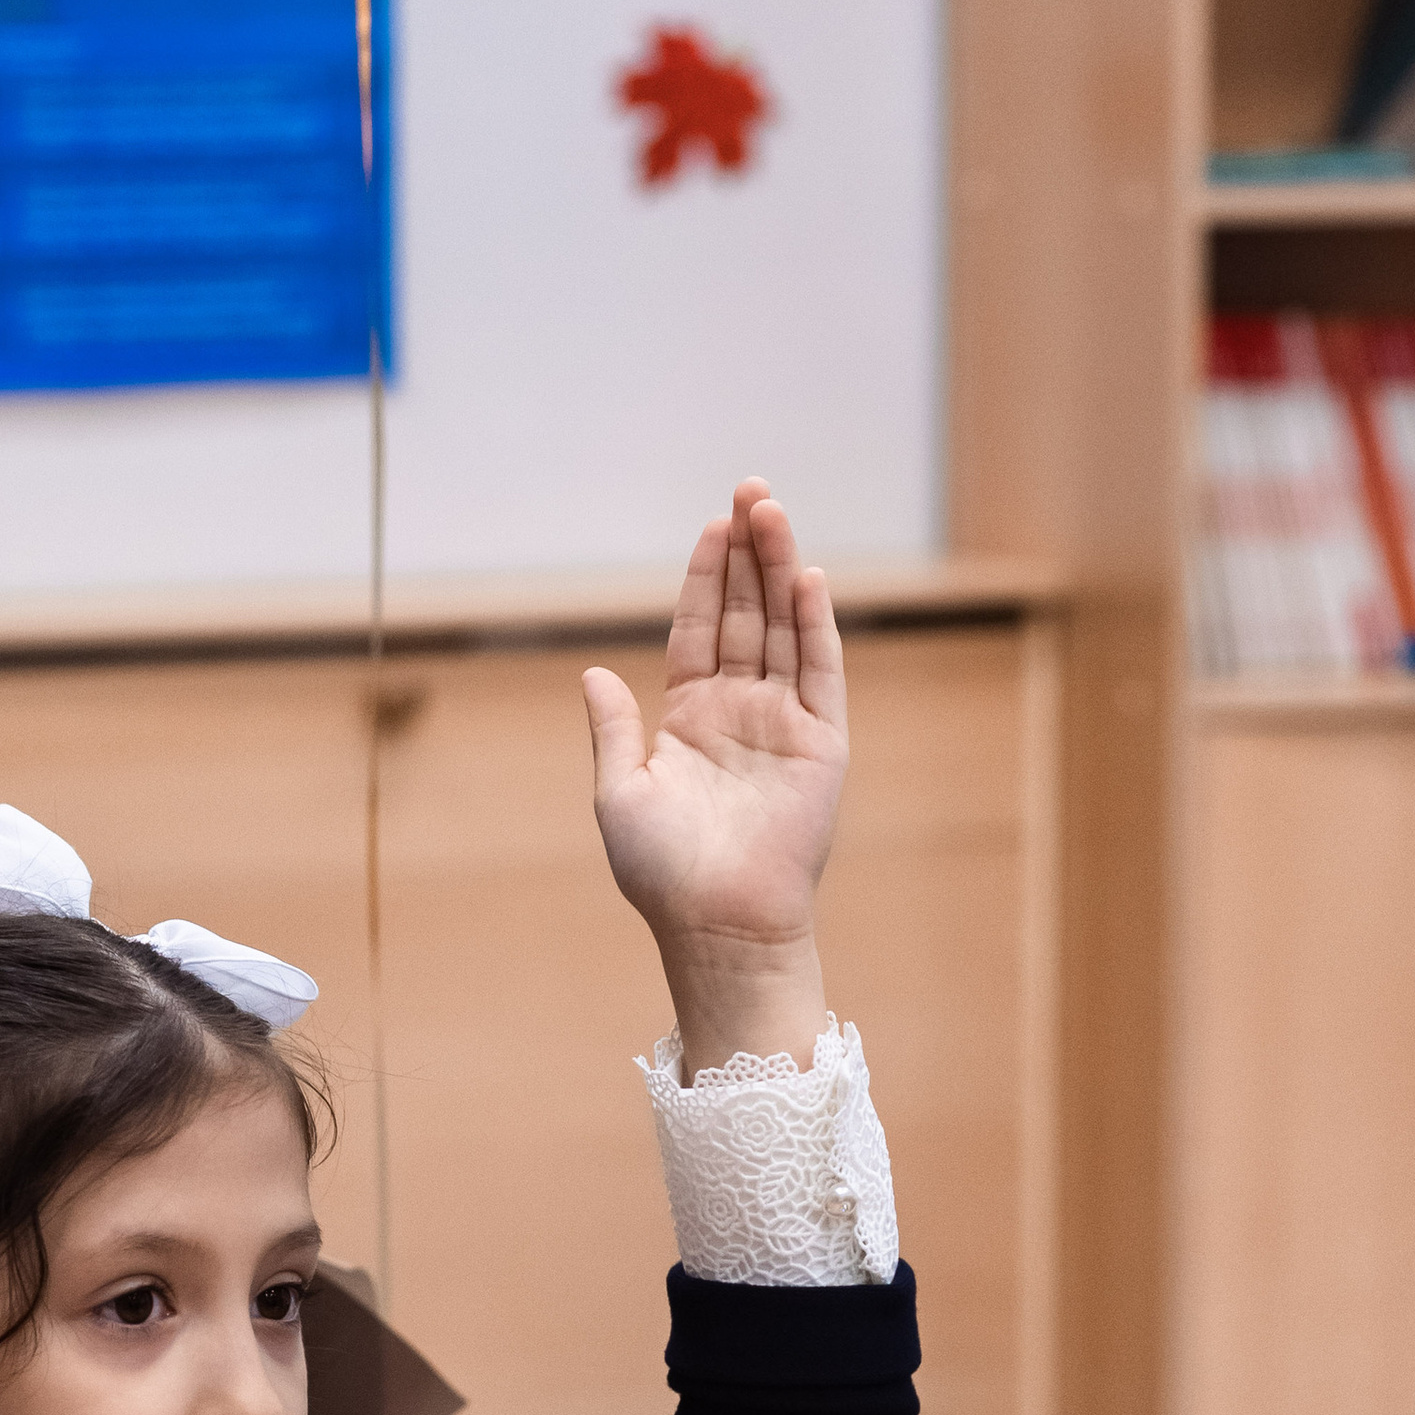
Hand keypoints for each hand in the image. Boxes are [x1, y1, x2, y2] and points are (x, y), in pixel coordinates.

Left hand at [582, 479, 847, 1073]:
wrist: (717, 923)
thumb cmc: (662, 873)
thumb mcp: (618, 794)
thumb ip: (612, 730)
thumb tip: (593, 672)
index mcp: (689, 718)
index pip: (699, 629)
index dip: (706, 577)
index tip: (713, 525)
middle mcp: (738, 711)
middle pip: (745, 615)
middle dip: (748, 554)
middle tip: (751, 490)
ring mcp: (782, 723)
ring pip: (782, 629)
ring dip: (780, 570)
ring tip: (775, 513)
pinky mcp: (821, 743)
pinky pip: (819, 672)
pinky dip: (814, 625)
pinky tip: (806, 578)